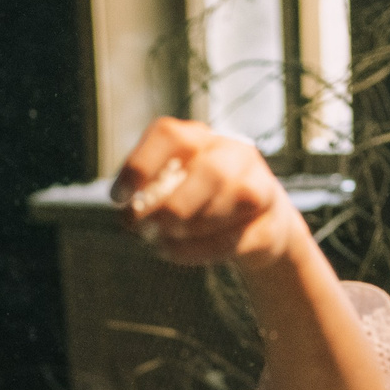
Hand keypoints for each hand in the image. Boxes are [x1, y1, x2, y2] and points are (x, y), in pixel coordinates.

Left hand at [111, 117, 302, 270]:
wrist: (257, 228)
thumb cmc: (199, 205)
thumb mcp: (171, 191)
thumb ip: (150, 195)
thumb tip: (129, 212)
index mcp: (199, 138)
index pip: (169, 135)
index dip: (140, 166)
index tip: (119, 198)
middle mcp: (233, 152)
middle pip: (209, 170)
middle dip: (171, 206)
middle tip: (144, 229)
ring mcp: (259, 185)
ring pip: (231, 199)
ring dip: (188, 229)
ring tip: (160, 243)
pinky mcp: (270, 224)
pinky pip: (237, 237)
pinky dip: (200, 251)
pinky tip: (177, 254)